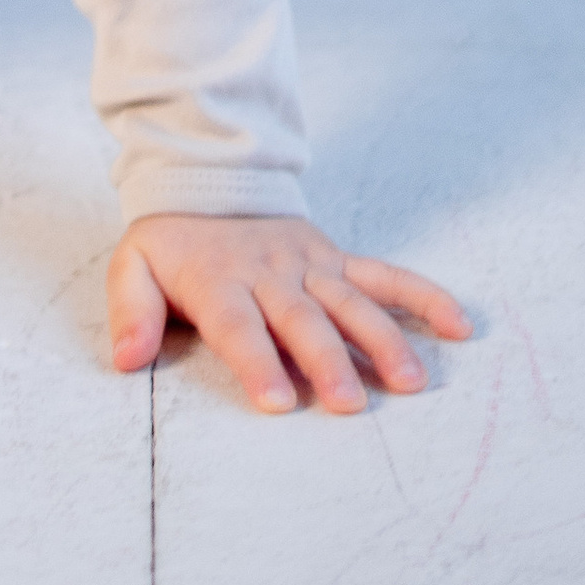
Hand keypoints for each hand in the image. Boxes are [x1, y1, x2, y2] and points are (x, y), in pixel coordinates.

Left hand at [107, 213, 469, 412]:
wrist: (209, 180)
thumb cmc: (174, 242)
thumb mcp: (134, 264)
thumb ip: (131, 311)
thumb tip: (126, 360)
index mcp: (219, 279)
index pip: (238, 324)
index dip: (257, 361)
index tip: (279, 402)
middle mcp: (270, 272)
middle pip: (302, 318)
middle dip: (327, 360)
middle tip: (350, 405)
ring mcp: (310, 264)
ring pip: (350, 301)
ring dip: (382, 339)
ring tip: (410, 381)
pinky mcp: (337, 258)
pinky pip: (384, 275)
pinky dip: (423, 296)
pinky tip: (458, 324)